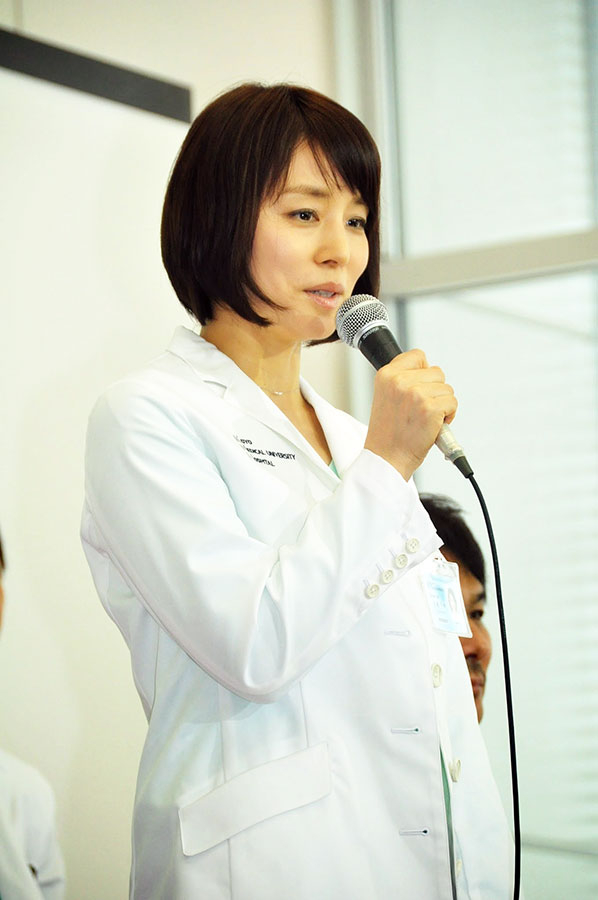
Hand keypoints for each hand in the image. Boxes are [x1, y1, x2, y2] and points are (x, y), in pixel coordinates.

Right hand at [364, 349, 457, 480]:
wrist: (386, 459)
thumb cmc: (388, 432)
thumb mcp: (385, 396)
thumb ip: (403, 380)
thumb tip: (429, 371)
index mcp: (386, 375)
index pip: (417, 356)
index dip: (424, 372)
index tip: (420, 388)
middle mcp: (400, 381)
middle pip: (437, 372)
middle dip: (435, 391)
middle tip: (420, 410)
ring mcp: (415, 394)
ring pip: (447, 388)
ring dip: (442, 404)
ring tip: (425, 420)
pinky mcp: (430, 408)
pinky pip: (452, 403)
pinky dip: (449, 416)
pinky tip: (433, 426)